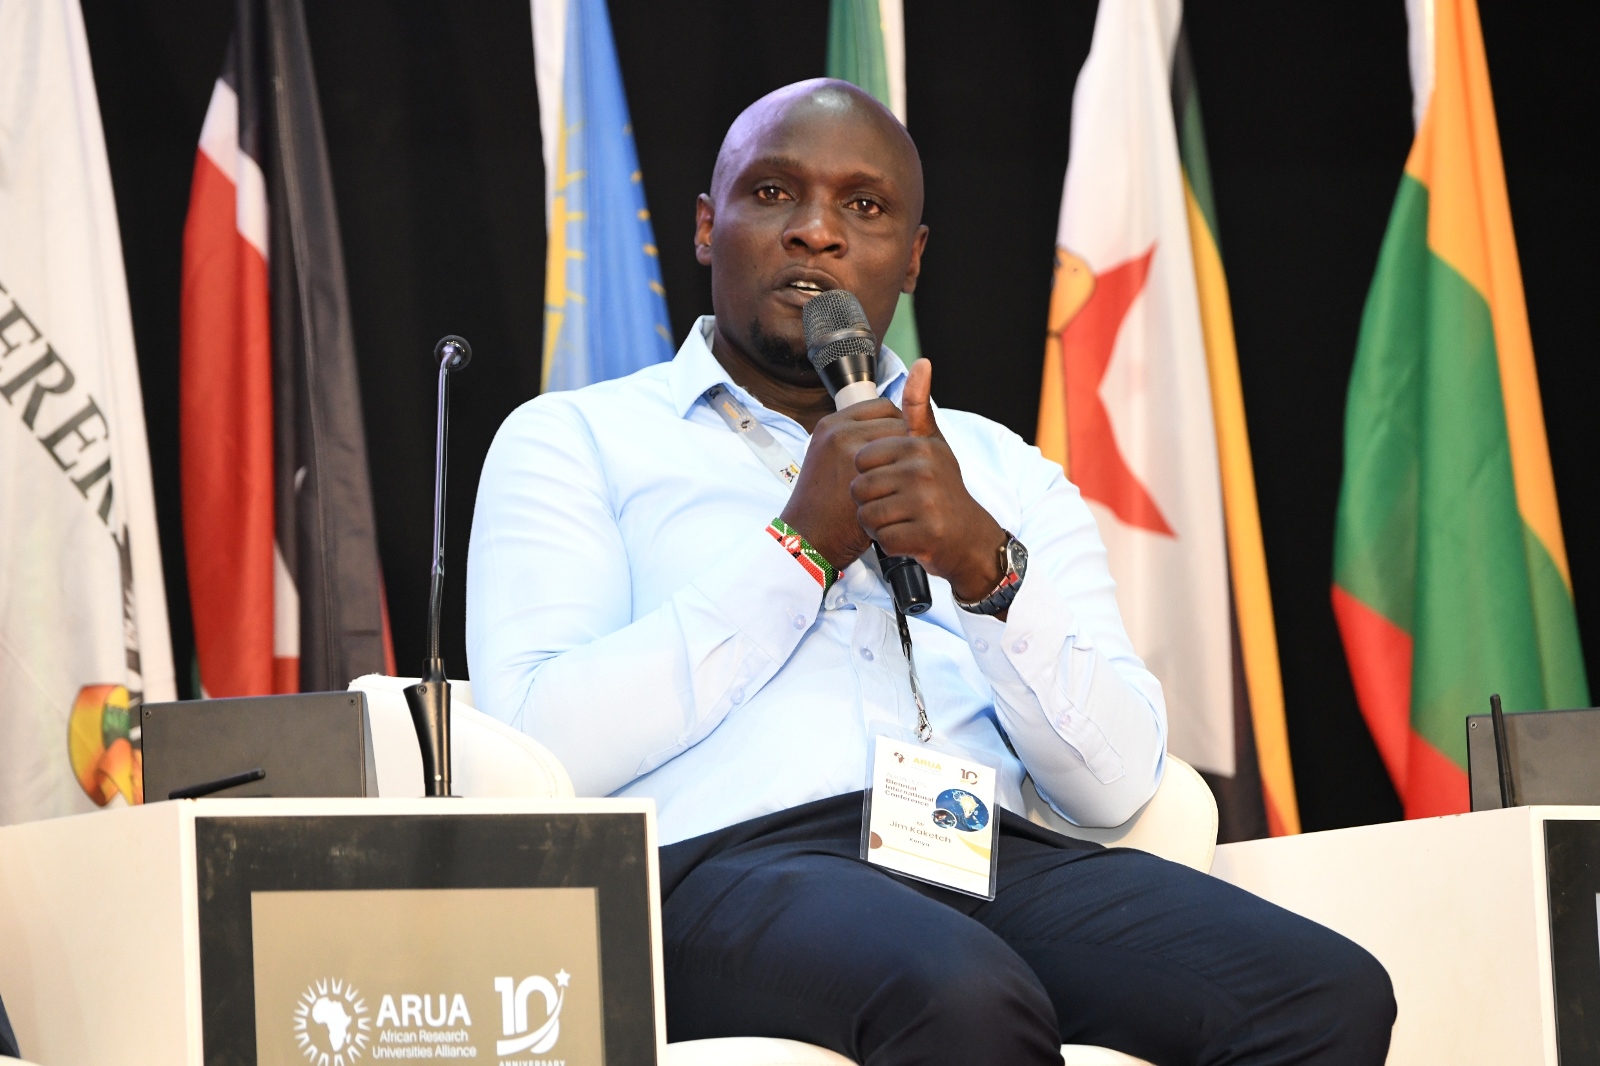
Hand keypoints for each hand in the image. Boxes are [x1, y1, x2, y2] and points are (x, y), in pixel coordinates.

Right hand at [778, 396, 908, 571]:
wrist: (810, 537)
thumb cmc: (823, 505)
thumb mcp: (830, 459)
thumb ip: (856, 440)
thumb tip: (894, 427)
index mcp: (831, 424)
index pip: (881, 407)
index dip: (896, 424)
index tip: (900, 446)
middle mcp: (839, 432)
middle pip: (896, 420)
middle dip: (906, 441)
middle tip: (908, 465)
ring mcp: (851, 451)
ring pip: (903, 441)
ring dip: (911, 458)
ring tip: (906, 479)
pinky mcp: (864, 474)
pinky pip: (903, 463)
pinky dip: (909, 475)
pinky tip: (906, 490)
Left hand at [851, 359, 1007, 601]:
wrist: (970, 538)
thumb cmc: (944, 490)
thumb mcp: (933, 444)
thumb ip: (919, 407)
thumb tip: (921, 362)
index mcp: (918, 446)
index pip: (861, 460)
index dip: (869, 475)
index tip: (892, 482)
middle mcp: (923, 470)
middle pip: (860, 489)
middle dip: (870, 503)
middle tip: (896, 506)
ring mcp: (926, 503)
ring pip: (867, 515)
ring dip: (878, 525)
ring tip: (901, 521)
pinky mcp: (926, 534)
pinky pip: (883, 539)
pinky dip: (890, 544)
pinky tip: (908, 538)